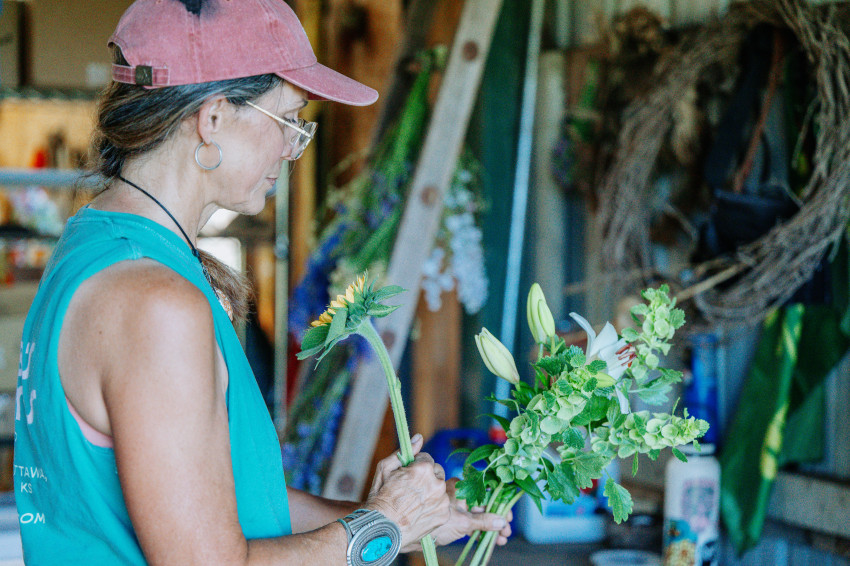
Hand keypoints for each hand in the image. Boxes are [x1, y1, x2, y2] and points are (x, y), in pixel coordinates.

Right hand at [365, 434, 450, 550]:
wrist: (381, 528)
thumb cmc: (380, 497)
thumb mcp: (385, 469)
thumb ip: (404, 451)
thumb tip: (419, 437)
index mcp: (424, 469)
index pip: (427, 458)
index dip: (415, 466)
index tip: (407, 476)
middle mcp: (437, 483)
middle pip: (437, 472)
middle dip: (426, 477)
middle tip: (411, 489)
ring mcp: (442, 500)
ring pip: (440, 488)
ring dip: (431, 491)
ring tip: (414, 502)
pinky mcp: (444, 514)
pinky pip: (442, 504)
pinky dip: (434, 506)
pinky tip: (419, 512)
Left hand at [429, 477, 512, 546]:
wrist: (412, 534)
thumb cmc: (436, 523)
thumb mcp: (463, 523)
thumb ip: (484, 522)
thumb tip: (502, 522)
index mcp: (461, 488)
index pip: (486, 494)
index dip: (500, 506)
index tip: (508, 518)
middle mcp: (460, 494)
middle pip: (484, 505)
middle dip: (497, 520)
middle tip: (506, 532)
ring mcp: (456, 506)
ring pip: (478, 515)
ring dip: (491, 527)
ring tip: (500, 539)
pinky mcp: (453, 518)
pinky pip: (471, 521)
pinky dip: (480, 530)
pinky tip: (490, 539)